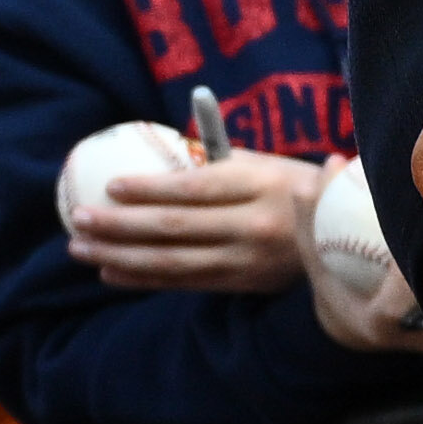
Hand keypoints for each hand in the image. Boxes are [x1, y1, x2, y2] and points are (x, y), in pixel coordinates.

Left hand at [67, 147, 318, 293]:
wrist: (344, 237)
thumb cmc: (290, 187)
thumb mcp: (264, 162)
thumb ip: (217, 154)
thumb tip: (161, 138)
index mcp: (260, 184)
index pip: (195, 188)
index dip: (150, 189)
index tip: (110, 186)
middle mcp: (255, 225)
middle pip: (177, 228)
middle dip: (120, 225)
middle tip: (78, 219)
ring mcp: (250, 260)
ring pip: (175, 262)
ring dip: (121, 256)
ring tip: (81, 248)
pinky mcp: (245, 285)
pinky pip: (186, 283)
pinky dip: (144, 278)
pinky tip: (111, 271)